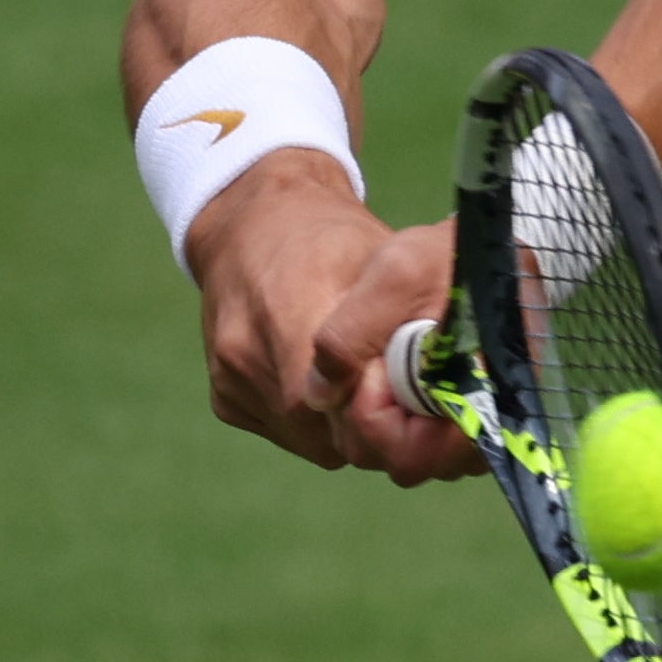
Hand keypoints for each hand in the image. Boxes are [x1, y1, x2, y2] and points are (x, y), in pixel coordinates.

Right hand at [192, 163, 477, 479]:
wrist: (254, 220)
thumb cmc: (331, 237)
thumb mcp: (383, 263)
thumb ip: (398, 329)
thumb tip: (437, 389)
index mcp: (287, 314)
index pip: (340, 409)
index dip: (386, 418)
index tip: (417, 405)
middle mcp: (246, 355)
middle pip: (326, 434)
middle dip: (373, 428)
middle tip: (406, 401)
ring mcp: (230, 381)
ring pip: (309, 441)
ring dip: (346, 427)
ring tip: (369, 383)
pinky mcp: (225, 398)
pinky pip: (285, 433)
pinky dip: (316, 423)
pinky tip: (331, 382)